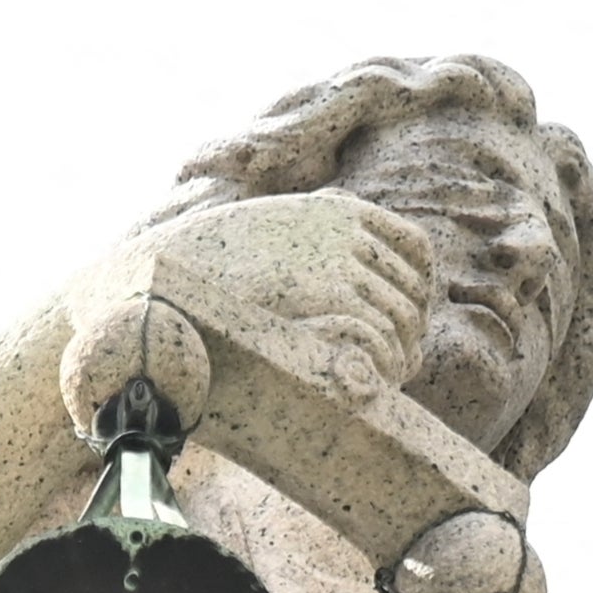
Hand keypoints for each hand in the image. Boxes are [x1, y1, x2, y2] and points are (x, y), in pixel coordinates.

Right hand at [131, 193, 434, 407]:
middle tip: (405, 361)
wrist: (170, 273)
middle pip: (414, 285)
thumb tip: (342, 275)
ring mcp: (343, 258)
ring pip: (403, 314)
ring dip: (403, 350)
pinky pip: (383, 333)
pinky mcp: (331, 291)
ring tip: (390, 378)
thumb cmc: (209, 266)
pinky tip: (377, 383)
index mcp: (338, 209)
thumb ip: (311, 244)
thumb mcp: (270, 234)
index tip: (412, 318)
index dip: (422, 287)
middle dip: (414, 327)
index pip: (414, 247)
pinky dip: (388, 362)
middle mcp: (348, 229)